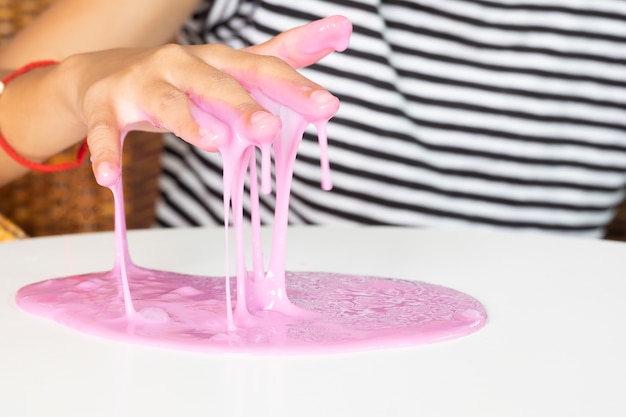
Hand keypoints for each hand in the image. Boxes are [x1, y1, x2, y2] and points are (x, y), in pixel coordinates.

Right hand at [73, 15, 351, 185]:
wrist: (104, 73)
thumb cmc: (183, 77)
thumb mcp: (233, 67)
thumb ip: (285, 54)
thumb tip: (343, 29)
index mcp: (218, 60)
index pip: (261, 70)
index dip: (294, 88)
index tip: (329, 106)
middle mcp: (182, 65)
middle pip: (217, 83)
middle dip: (244, 105)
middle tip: (270, 128)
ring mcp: (143, 84)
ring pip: (167, 103)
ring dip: (188, 122)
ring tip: (213, 143)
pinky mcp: (108, 106)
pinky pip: (107, 132)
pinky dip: (108, 154)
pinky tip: (110, 181)